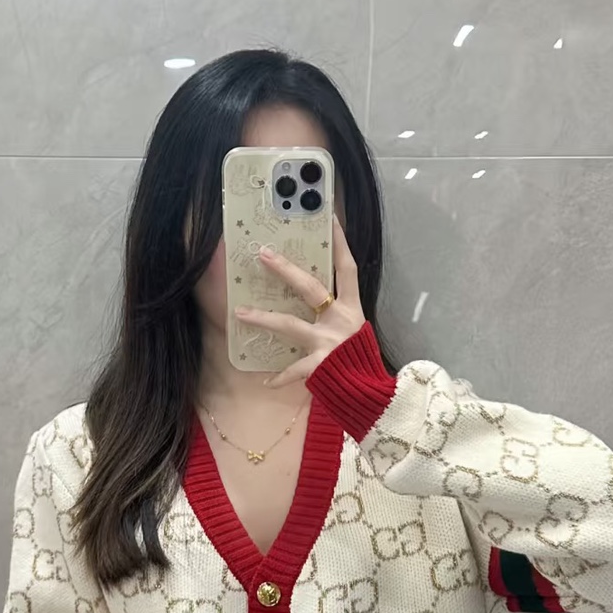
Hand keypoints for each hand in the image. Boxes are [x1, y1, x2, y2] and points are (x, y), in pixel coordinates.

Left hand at [233, 211, 366, 390]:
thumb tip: (316, 296)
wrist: (373, 393)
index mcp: (352, 308)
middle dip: (286, 271)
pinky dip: (281, 377)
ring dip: (263, 318)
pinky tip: (266, 381)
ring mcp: (329, 343)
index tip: (329, 218)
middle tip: (263, 255)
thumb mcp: (355, 330)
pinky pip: (295, 370)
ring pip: (290, 325)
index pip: (347, 268)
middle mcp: (340, 320)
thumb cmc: (360, 359)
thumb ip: (337, 313)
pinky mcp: (321, 366)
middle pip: (311, 288)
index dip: (340, 243)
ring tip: (240, 313)